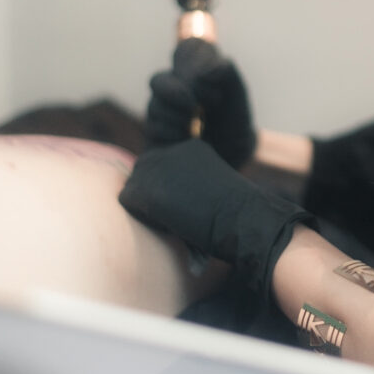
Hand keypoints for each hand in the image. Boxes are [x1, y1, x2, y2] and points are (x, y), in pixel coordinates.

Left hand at [119, 138, 315, 297]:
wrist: (245, 220)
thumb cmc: (238, 216)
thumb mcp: (214, 190)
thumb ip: (190, 187)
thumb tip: (166, 202)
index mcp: (192, 148)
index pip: (160, 166)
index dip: (166, 190)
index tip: (187, 207)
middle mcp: (172, 150)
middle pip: (142, 172)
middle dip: (152, 195)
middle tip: (178, 217)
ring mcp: (157, 167)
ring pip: (134, 187)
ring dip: (148, 207)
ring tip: (177, 222)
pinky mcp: (146, 188)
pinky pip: (129, 202)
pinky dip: (144, 217)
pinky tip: (170, 224)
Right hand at [146, 39, 256, 168]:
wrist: (231, 158)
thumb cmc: (235, 123)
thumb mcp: (238, 97)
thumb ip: (227, 75)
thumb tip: (205, 72)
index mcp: (195, 67)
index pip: (187, 49)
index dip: (195, 61)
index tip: (214, 78)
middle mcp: (174, 86)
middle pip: (158, 80)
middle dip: (178, 93)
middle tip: (198, 106)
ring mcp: (161, 109)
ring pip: (154, 105)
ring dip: (178, 116)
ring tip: (198, 127)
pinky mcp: (155, 132)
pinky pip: (152, 128)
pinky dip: (172, 133)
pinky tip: (188, 140)